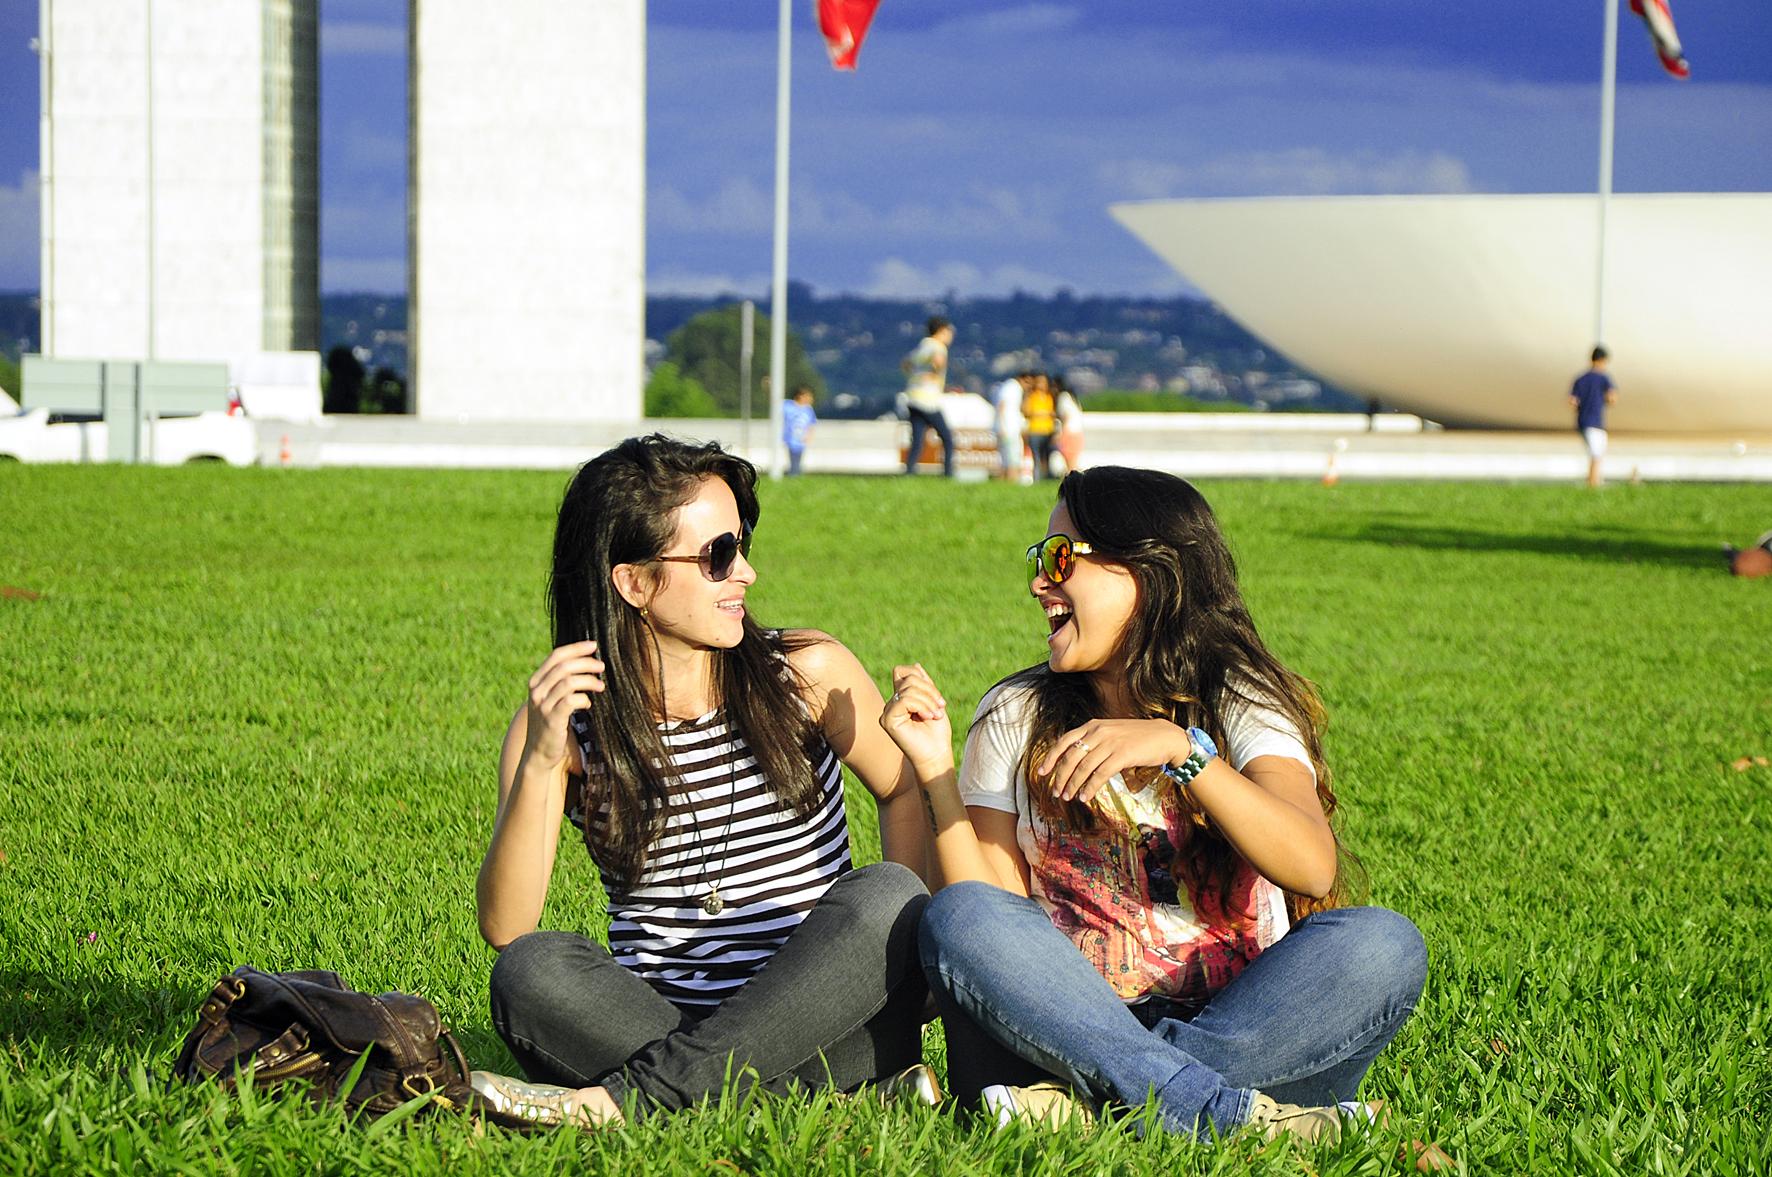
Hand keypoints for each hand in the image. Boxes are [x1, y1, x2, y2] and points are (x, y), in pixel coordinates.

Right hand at [523, 641, 604, 771]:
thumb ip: (560, 681)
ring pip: (569, 682)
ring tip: (600, 685)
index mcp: (536, 681)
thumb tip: (586, 662)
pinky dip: (584, 699)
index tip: (594, 645)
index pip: (556, 655)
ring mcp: (542, 705)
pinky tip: (589, 703)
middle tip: (602, 666)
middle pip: (564, 666)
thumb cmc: (550, 722)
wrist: (538, 753)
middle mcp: (536, 690)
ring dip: (589, 680)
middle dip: (586, 663)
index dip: (576, 648)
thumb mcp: (550, 698)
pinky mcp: (551, 719)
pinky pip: (571, 701)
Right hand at [879, 663, 951, 776]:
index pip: (902, 672)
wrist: (936, 755)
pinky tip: (928, 717)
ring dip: (928, 700)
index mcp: (900, 700)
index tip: (937, 699)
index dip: (921, 678)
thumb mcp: (934, 702)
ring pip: (908, 688)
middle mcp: (891, 705)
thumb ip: (924, 685)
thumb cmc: (936, 733)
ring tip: (935, 715)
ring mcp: (887, 712)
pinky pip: (905, 700)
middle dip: (929, 690)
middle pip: (908, 678)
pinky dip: (922, 706)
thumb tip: (916, 665)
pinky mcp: (887, 720)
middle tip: (940, 707)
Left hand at [1036, 719, 1191, 803]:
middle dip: (1060, 777)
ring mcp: (1110, 743)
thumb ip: (1093, 742)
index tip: (1041, 772)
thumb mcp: (1110, 733)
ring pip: (1083, 768)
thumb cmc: (1136, 738)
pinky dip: (1090, 788)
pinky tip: (1085, 797)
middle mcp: (1098, 732)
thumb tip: (1074, 762)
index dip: (1051, 758)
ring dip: (1073, 785)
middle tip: (1056, 792)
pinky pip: (1099, 775)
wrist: (1164, 737)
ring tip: (1068, 797)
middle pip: (1070, 757)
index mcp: (1092, 726)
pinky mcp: (1121, 755)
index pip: (1064, 741)